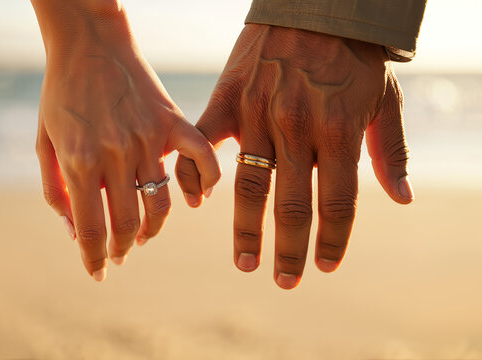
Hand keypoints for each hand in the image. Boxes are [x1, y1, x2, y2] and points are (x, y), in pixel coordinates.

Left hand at [33, 2, 219, 280]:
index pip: (91, 228)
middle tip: (118, 253)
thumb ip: (54, 189)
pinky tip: (197, 199)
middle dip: (120, 248)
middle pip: (126, 223)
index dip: (93, 258)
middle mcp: (117, 154)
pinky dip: (206, 182)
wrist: (89, 41)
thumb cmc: (61, 92)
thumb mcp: (44, 141)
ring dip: (152, 229)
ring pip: (160, 203)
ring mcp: (149, 138)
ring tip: (144, 235)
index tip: (97, 272)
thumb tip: (75, 231)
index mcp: (80, 160)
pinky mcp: (173, 122)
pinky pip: (202, 158)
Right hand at [176, 24, 412, 288]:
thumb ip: (390, 151)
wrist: (313, 4)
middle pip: (292, 206)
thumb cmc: (353, 55)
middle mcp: (297, 130)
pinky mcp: (229, 99)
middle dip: (289, 251)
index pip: (337, 204)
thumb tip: (402, 200)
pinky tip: (199, 203)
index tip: (325, 267)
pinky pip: (204, 143)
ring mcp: (259, 116)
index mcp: (338, 132)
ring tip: (246, 262)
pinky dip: (197, 173)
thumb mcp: (384, 98)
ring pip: (249, 186)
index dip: (332, 241)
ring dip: (247, 230)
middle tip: (285, 281)